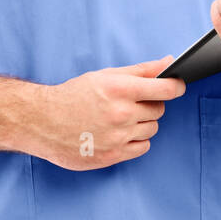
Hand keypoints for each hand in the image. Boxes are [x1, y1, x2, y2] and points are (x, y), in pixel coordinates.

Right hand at [32, 56, 185, 170]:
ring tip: (121, 118)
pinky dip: (136, 140)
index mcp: (119, 90)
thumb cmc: (73, 96)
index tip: (177, 86)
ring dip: (143, 123)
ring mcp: (118, 137)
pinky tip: (120, 133)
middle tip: (131, 102)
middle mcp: (121, 114)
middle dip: (150, 104)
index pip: (166, 89)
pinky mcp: (112, 156)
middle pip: (159, 109)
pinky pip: (142, 147)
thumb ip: (140, 70)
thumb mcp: (105, 76)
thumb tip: (169, 63)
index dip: (176, 86)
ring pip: (152, 129)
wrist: (42, 122)